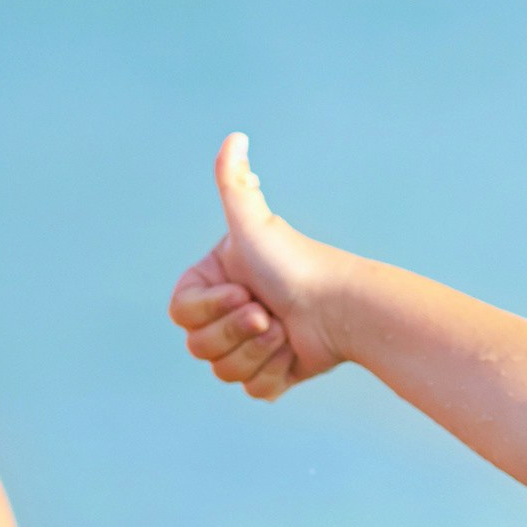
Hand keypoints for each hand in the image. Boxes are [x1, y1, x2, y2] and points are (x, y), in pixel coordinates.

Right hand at [169, 132, 346, 399]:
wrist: (344, 307)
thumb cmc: (298, 264)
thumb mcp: (255, 225)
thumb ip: (233, 184)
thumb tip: (235, 136)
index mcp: (213, 283)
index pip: (181, 314)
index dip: (211, 310)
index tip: (247, 291)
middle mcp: (225, 313)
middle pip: (199, 347)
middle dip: (237, 332)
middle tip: (270, 313)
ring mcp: (246, 346)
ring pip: (223, 371)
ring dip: (259, 353)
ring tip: (287, 332)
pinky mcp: (269, 374)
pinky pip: (252, 389)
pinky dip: (275, 373)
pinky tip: (296, 352)